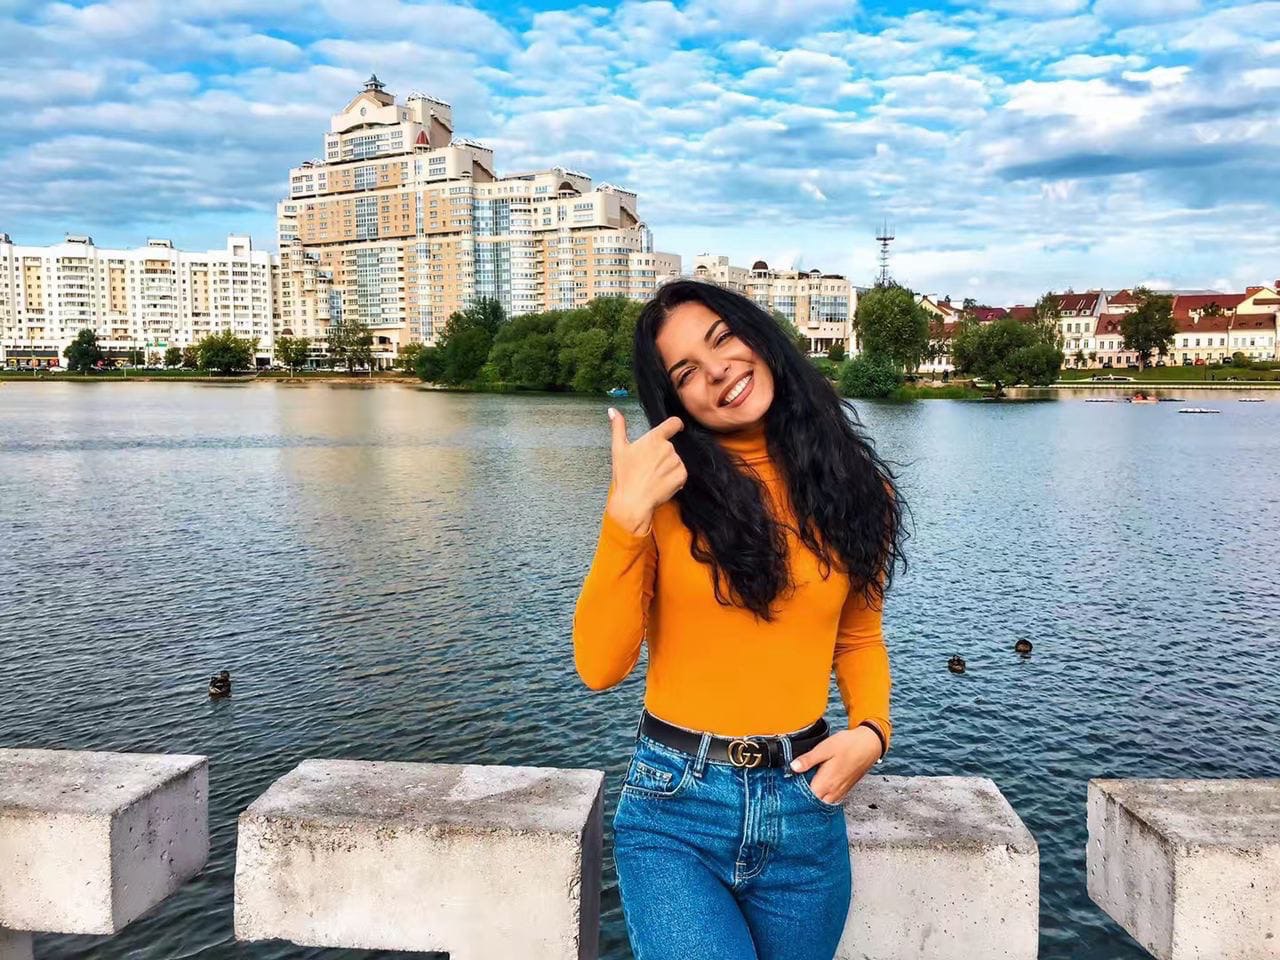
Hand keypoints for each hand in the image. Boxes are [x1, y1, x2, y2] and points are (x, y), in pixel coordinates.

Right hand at [606, 408, 686, 535]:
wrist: (633, 502)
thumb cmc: (625, 475)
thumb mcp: (619, 449)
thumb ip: (618, 427)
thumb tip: (612, 410)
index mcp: (654, 438)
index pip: (674, 423)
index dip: (676, 424)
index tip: (677, 427)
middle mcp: (668, 448)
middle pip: (671, 447)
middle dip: (663, 455)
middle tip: (648, 468)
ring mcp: (676, 462)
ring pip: (676, 461)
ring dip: (668, 467)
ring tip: (653, 477)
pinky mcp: (682, 475)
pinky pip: (681, 473)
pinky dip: (674, 478)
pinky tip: (660, 484)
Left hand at [789, 727, 881, 804]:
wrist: (869, 745)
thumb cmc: (848, 745)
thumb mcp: (825, 748)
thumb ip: (808, 759)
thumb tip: (792, 767)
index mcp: (826, 782)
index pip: (806, 798)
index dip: (794, 795)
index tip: (785, 790)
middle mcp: (833, 791)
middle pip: (813, 803)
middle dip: (802, 799)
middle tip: (791, 791)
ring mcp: (840, 792)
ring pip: (822, 802)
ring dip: (812, 798)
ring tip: (802, 789)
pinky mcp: (845, 789)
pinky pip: (830, 799)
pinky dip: (822, 797)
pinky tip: (817, 788)